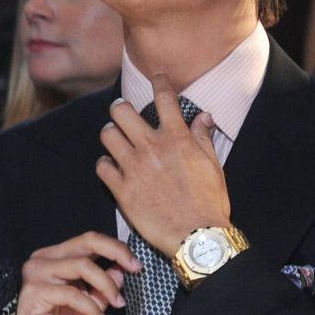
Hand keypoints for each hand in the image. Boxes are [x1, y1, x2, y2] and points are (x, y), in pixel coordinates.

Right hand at [3, 231, 139, 314]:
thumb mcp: (92, 305)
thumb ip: (104, 286)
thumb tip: (122, 268)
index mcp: (56, 258)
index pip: (89, 240)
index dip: (116, 248)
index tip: (137, 265)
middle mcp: (43, 260)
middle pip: (86, 241)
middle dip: (116, 252)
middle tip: (135, 269)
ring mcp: (35, 274)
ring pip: (82, 265)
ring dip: (106, 285)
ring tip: (117, 304)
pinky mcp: (32, 292)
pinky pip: (71, 293)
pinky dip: (90, 307)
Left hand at [97, 73, 229, 258]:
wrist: (196, 236)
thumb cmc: (209, 202)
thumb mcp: (213, 166)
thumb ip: (203, 138)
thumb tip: (203, 116)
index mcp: (177, 139)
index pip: (164, 99)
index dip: (159, 82)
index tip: (157, 77)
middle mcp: (152, 148)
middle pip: (122, 112)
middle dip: (121, 109)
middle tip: (124, 113)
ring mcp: (133, 168)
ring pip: (107, 135)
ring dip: (111, 134)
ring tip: (117, 139)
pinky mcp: (121, 189)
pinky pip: (101, 166)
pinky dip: (105, 164)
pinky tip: (112, 167)